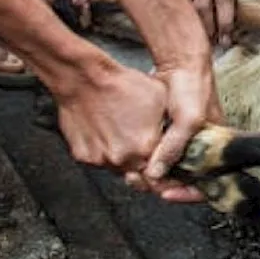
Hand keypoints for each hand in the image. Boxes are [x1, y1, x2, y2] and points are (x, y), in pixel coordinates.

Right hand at [54, 60, 181, 197]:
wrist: (84, 79)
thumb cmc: (122, 85)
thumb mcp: (161, 102)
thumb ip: (170, 131)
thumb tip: (176, 143)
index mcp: (145, 149)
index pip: (160, 179)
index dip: (165, 177)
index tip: (166, 174)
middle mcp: (122, 160)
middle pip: (139, 178)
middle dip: (145, 170)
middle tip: (144, 152)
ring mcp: (101, 159)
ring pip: (119, 169)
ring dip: (125, 160)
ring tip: (125, 137)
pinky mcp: (83, 156)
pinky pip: (101, 160)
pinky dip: (106, 152)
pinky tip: (108, 134)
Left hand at [145, 60, 225, 202]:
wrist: (180, 63)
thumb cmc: (194, 89)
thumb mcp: (189, 120)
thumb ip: (174, 147)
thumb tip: (155, 174)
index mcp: (215, 150)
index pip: (207, 183)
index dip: (188, 194)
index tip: (166, 194)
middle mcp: (201, 149)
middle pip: (185, 179)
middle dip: (167, 185)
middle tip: (146, 184)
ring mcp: (185, 142)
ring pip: (170, 168)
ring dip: (156, 174)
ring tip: (138, 175)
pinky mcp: (168, 134)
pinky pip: (159, 154)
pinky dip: (149, 159)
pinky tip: (136, 160)